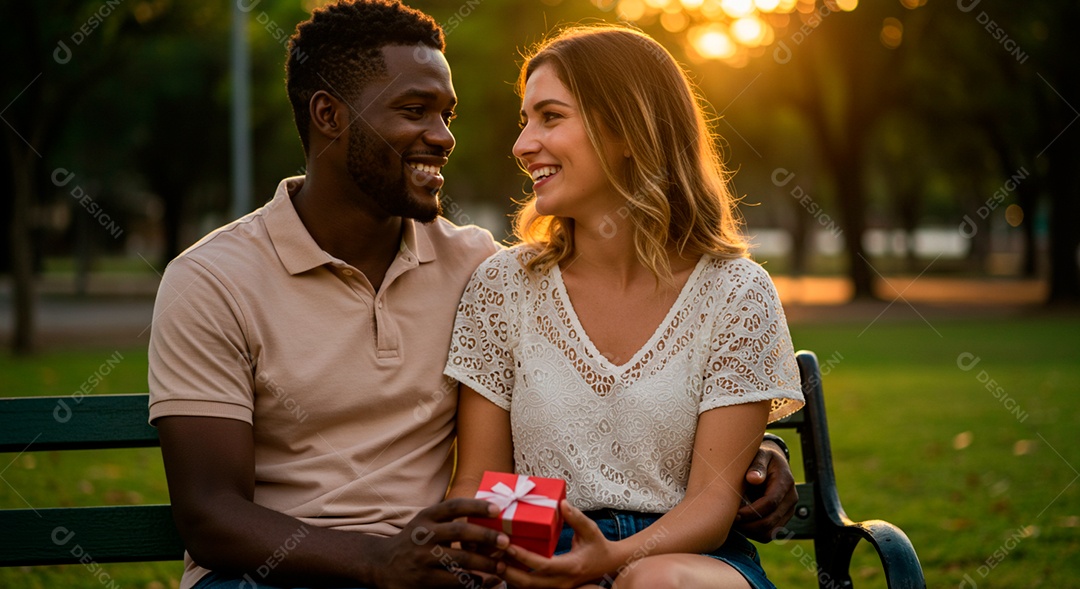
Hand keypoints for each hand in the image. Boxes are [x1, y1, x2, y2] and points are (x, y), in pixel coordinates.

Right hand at [373, 498, 509, 588]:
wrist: (382, 564)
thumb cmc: (414, 540)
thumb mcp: (426, 523)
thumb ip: (450, 519)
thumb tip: (489, 515)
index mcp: (427, 516)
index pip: (455, 506)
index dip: (477, 506)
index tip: (498, 509)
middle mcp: (424, 534)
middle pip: (460, 532)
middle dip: (486, 536)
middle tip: (505, 541)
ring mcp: (423, 557)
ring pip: (460, 560)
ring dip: (484, 563)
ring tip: (500, 566)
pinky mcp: (424, 579)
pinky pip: (454, 581)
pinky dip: (471, 581)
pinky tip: (481, 580)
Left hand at [501, 501, 615, 588]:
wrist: (609, 565)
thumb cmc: (598, 545)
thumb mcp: (591, 530)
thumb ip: (577, 518)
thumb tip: (562, 503)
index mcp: (572, 566)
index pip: (544, 565)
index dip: (525, 557)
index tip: (509, 546)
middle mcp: (563, 582)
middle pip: (531, 584)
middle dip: (510, 573)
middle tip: (494, 560)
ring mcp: (559, 588)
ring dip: (511, 579)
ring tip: (495, 564)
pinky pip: (533, 588)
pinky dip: (518, 581)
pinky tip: (506, 570)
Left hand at [734, 441, 797, 542]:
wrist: (773, 464)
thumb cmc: (762, 458)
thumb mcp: (760, 455)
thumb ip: (757, 465)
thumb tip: (753, 478)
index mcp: (785, 482)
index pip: (770, 503)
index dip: (751, 511)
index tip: (734, 513)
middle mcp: (791, 499)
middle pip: (770, 521)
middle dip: (748, 524)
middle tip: (730, 521)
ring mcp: (788, 511)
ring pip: (769, 533)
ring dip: (750, 531)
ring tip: (734, 523)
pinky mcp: (782, 519)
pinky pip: (768, 534)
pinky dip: (753, 533)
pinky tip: (741, 524)